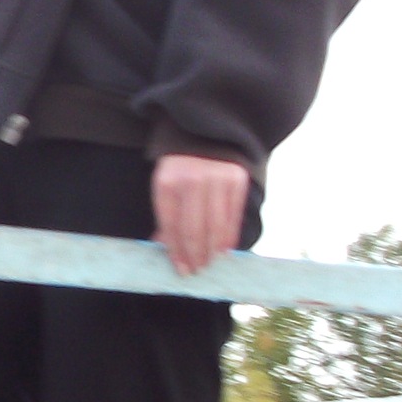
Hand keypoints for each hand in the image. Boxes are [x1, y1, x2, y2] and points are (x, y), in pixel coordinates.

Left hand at [151, 152, 248, 275]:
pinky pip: (233, 216)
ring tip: (208, 263)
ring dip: (212, 250)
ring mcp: (217, 178)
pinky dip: (228, 236)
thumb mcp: (164, 183)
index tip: (180, 268)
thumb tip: (167, 248)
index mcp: (167, 181)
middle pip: (194, 229)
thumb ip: (166, 214)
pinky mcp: (237, 178)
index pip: (171, 225)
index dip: (176, 251)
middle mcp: (193, 180)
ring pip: (215, 226)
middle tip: (195, 270)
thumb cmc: (179, 164)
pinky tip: (223, 249)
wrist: (203, 131)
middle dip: (194, 255)